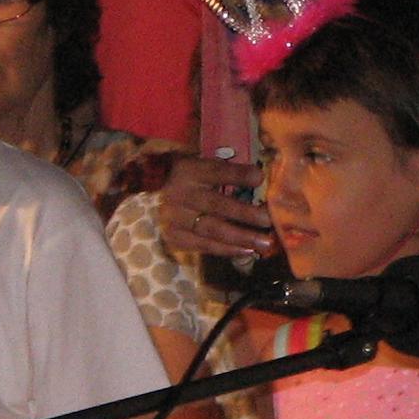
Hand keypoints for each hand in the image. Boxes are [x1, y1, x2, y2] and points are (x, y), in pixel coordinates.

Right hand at [158, 156, 274, 259]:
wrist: (150, 194)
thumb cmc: (186, 178)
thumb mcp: (203, 166)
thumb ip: (228, 172)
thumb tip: (260, 177)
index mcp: (189, 171)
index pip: (216, 172)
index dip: (238, 175)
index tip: (260, 178)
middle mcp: (181, 195)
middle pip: (217, 205)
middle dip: (246, 214)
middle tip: (269, 221)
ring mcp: (175, 218)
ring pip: (211, 229)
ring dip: (241, 237)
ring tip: (263, 243)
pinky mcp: (174, 237)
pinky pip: (203, 246)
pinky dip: (226, 250)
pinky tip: (245, 251)